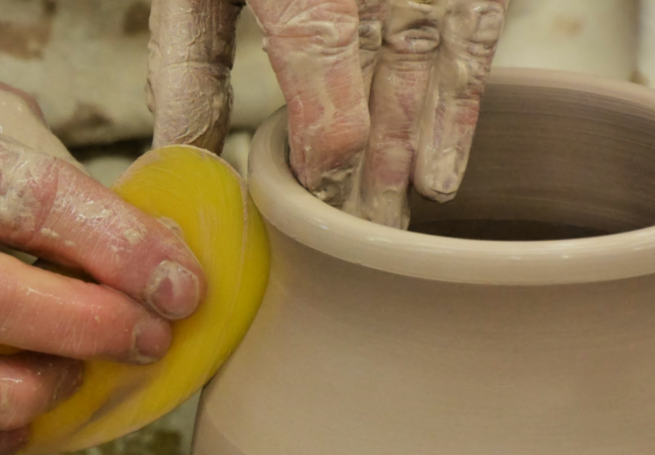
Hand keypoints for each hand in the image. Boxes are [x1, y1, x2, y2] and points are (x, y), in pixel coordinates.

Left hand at [147, 0, 507, 227]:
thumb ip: (191, 58)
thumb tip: (178, 150)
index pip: (324, 78)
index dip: (326, 151)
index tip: (317, 199)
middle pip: (384, 87)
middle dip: (374, 172)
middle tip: (364, 240)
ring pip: (434, 64)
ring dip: (424, 148)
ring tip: (409, 214)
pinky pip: (477, 32)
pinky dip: (463, 102)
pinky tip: (447, 165)